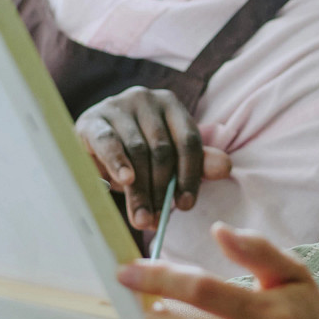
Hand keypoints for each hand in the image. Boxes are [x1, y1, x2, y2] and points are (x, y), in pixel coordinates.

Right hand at [75, 87, 232, 230]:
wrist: (93, 142)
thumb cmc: (137, 151)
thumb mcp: (169, 156)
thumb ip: (197, 161)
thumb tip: (226, 167)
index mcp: (171, 105)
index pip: (189, 140)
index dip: (190, 174)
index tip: (185, 205)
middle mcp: (146, 99)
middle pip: (162, 149)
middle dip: (161, 189)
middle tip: (158, 219)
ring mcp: (118, 106)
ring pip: (137, 151)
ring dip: (140, 188)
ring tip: (141, 217)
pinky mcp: (93, 120)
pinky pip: (109, 142)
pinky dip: (119, 163)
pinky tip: (126, 181)